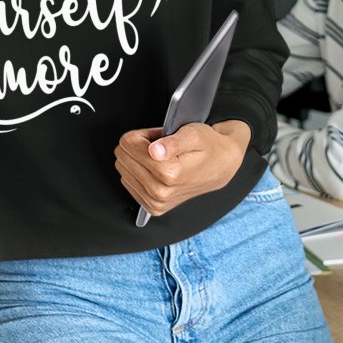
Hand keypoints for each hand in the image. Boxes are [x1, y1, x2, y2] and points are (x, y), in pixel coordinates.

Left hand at [115, 119, 250, 217]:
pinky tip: (157, 169)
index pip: (128, 143)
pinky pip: (128, 182)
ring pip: (122, 169)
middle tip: (160, 147)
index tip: (158, 137)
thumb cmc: (208, 147)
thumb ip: (172, 142)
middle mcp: (160, 192)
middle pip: (122, 156)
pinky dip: (139, 172)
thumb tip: (154, 150)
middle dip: (139, 146)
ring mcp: (156, 202)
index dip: (143, 134)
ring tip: (161, 157)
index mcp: (168, 173)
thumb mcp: (193, 135)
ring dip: (138, 159)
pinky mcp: (153, 207)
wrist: (220, 167)